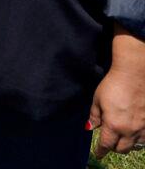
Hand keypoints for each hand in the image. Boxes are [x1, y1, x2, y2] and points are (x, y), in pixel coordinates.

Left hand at [90, 27, 144, 157]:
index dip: (100, 151)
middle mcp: (129, 130)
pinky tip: (134, 134)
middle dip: (113, 147)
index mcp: (113, 125)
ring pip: (135, 145)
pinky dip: (139, 139)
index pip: (106, 144)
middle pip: (121, 148)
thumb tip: (90, 128)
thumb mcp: (98, 99)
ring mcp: (143, 128)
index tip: (97, 154)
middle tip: (108, 143)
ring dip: (127, 144)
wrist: (136, 74)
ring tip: (122, 139)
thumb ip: (95, 116)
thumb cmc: (113, 84)